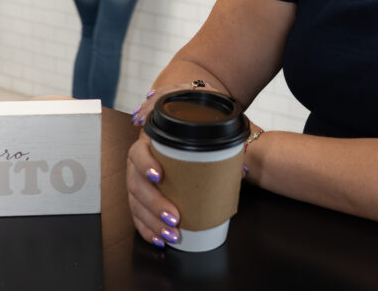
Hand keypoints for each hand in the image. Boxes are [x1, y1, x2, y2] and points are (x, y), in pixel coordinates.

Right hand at [128, 80, 221, 247]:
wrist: (188, 150)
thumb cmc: (194, 145)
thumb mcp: (202, 139)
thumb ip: (216, 147)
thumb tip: (241, 169)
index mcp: (149, 145)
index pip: (138, 152)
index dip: (145, 164)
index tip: (159, 176)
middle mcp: (138, 165)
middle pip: (136, 184)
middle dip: (154, 203)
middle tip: (174, 217)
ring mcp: (137, 184)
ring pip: (136, 204)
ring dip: (152, 221)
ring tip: (172, 234)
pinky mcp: (139, 201)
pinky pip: (137, 217)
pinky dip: (147, 229)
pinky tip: (158, 238)